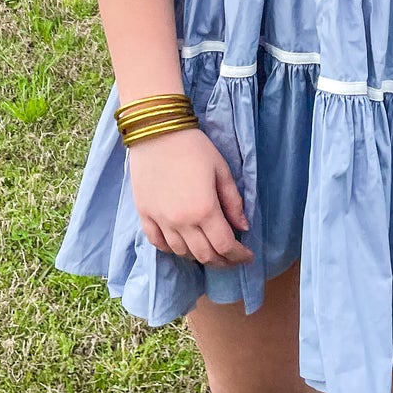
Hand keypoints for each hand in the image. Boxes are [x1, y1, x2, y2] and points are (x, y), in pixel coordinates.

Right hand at [127, 125, 254, 266]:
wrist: (155, 132)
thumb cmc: (193, 147)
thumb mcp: (221, 170)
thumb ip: (233, 202)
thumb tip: (243, 226)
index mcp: (204, 210)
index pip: (225, 246)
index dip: (239, 255)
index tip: (248, 255)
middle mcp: (181, 222)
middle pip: (204, 255)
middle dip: (222, 261)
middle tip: (232, 257)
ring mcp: (160, 220)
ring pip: (181, 252)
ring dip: (199, 256)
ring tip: (209, 249)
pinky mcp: (144, 215)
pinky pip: (158, 243)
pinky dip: (172, 249)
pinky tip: (182, 245)